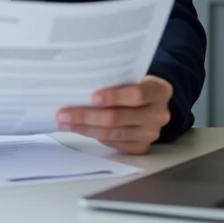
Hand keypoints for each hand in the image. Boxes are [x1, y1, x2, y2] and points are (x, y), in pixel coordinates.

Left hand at [55, 76, 172, 154]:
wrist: (154, 102)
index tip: (91, 97)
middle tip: (63, 114)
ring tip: (65, 123)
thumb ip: (116, 79)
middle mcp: (159, 114)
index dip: (115, 96)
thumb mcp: (134, 76)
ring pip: (112, 133)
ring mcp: (151, 134)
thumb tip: (80, 86)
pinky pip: (114, 143)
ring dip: (85, 128)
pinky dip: (95, 136)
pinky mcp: (142, 147)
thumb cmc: (136, 84)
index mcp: (160, 91)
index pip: (138, 94)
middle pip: (119, 117)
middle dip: (87, 116)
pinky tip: (79, 129)